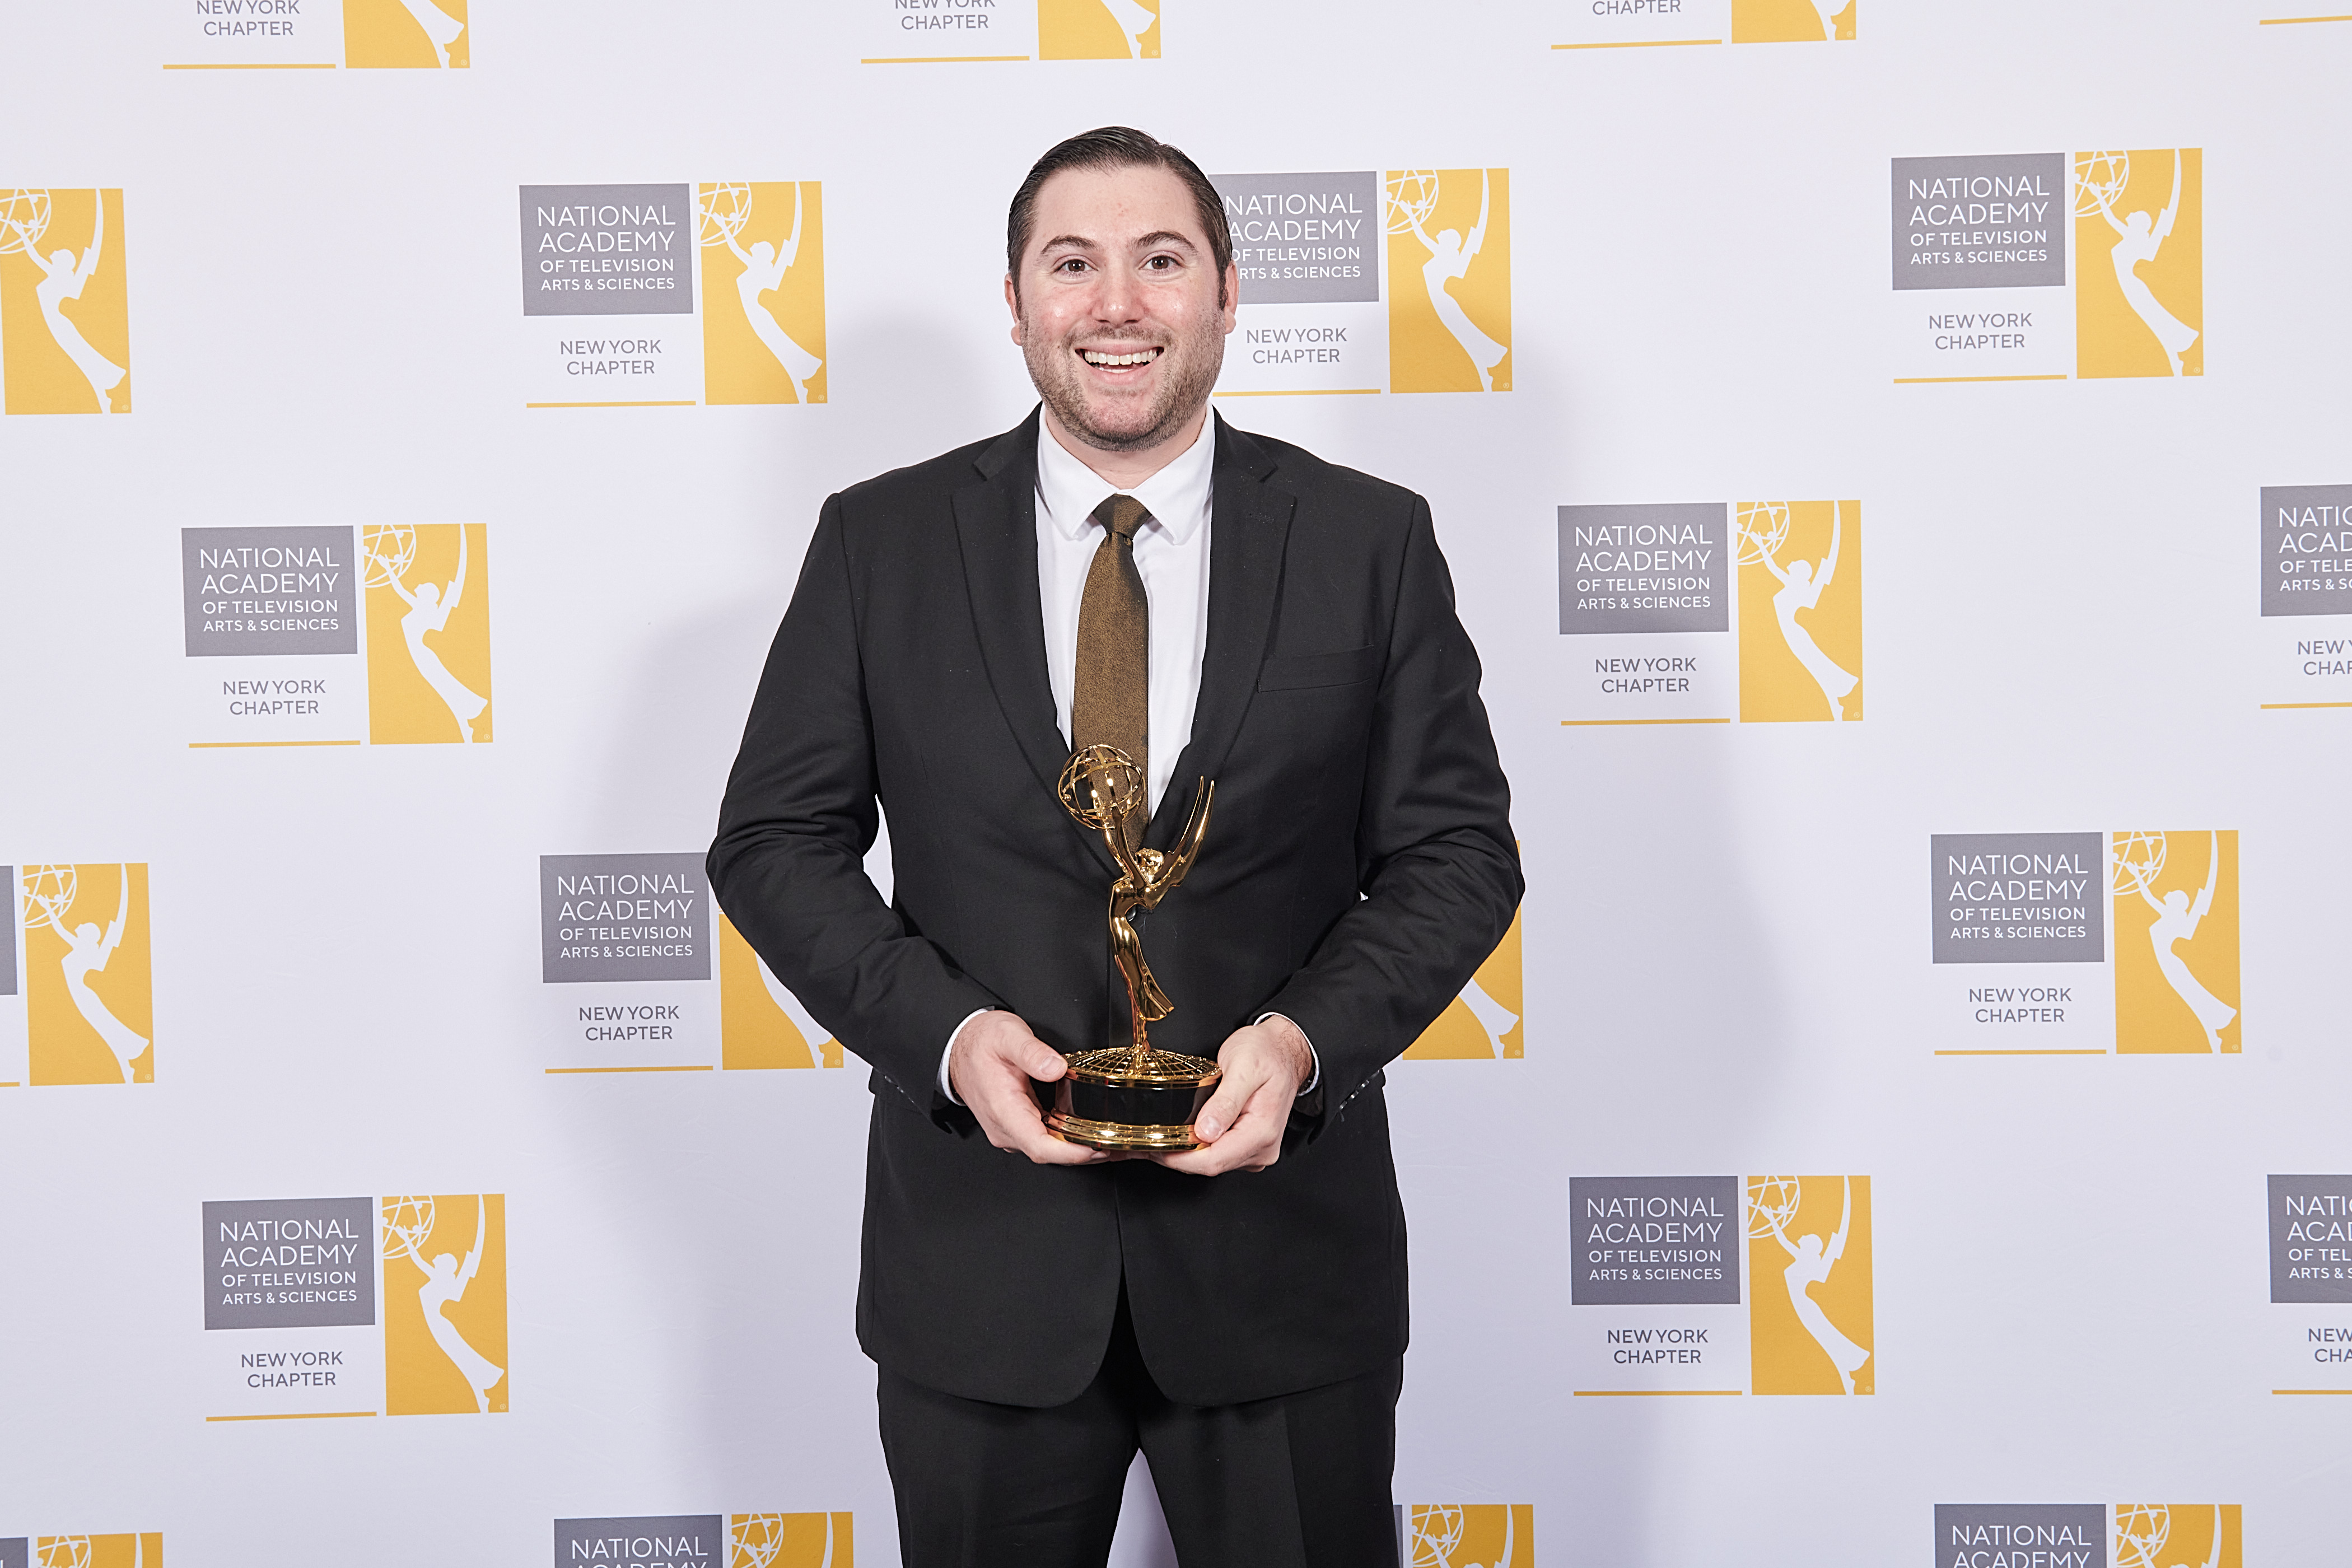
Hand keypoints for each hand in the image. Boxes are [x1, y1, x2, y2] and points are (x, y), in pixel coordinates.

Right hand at [949, 1011, 1111, 1165]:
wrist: (959, 1045)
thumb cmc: (981, 1043)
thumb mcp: (1007, 1036)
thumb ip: (1031, 1052)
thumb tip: (1055, 1068)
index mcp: (1004, 1112)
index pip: (1040, 1146)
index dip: (1071, 1153)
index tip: (1098, 1148)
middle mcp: (1006, 1129)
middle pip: (1050, 1154)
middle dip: (1086, 1154)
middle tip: (1121, 1146)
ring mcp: (1011, 1130)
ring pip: (1049, 1150)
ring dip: (1081, 1149)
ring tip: (1115, 1142)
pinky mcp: (1017, 1126)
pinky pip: (1046, 1140)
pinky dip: (1070, 1140)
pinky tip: (1091, 1133)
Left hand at [1152, 1016, 1311, 1176]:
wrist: (1284, 1050)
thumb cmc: (1267, 1053)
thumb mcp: (1244, 1066)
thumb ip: (1226, 1100)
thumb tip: (1206, 1131)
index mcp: (1262, 1131)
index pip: (1214, 1160)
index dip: (1179, 1159)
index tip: (1154, 1148)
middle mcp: (1261, 1147)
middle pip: (1210, 1165)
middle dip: (1176, 1157)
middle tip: (1146, 1142)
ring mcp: (1256, 1149)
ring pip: (1212, 1163)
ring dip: (1184, 1154)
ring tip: (1158, 1138)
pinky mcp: (1248, 1146)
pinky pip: (1218, 1155)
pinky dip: (1196, 1149)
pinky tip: (1180, 1137)